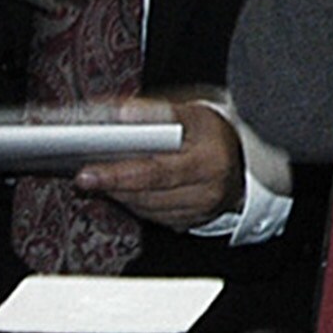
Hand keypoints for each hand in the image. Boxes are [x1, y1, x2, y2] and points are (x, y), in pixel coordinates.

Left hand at [75, 98, 242, 230]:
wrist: (249, 156)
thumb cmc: (214, 129)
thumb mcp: (191, 111)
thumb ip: (154, 111)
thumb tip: (117, 112)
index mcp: (209, 159)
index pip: (155, 172)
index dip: (118, 173)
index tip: (88, 171)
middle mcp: (208, 190)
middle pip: (147, 194)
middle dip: (112, 184)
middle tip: (83, 175)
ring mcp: (201, 209)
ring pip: (146, 209)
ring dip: (120, 194)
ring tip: (98, 178)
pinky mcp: (193, 221)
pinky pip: (154, 217)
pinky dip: (135, 203)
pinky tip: (122, 188)